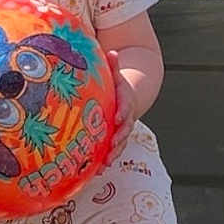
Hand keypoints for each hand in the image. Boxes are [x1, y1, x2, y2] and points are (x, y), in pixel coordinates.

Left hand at [104, 49, 138, 165]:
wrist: (128, 98)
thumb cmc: (117, 86)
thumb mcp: (116, 75)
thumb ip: (114, 65)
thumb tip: (112, 52)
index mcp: (126, 101)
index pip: (127, 106)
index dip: (124, 112)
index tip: (118, 117)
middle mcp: (126, 118)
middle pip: (125, 130)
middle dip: (119, 139)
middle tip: (112, 146)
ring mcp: (121, 131)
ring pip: (119, 144)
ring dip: (113, 154)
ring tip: (104, 165)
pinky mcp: (114, 140)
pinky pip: (111, 151)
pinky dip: (105, 160)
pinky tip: (95, 171)